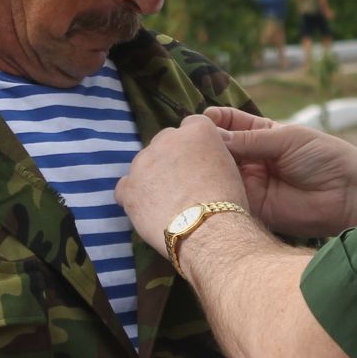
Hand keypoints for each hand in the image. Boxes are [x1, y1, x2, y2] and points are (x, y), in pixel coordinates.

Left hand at [115, 114, 250, 258]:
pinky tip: (149, 211)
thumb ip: (212, 157)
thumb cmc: (228, 204)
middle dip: (170, 159)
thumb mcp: (231, 168)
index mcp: (198, 130)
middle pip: (164, 142)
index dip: (194, 146)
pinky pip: (126, 187)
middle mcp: (168, 138)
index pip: (191, 126)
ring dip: (152, 177)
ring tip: (167, 203)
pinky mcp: (129, 186)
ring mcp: (144, 161)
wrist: (209, 231)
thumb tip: (202, 164)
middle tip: (182, 184)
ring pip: (144, 164)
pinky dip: (134, 196)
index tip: (198, 163)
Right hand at [205, 107, 356, 236]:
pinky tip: (202, 188)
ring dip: (205, 170)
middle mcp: (251, 159)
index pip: (227, 124)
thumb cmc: (326, 157)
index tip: (197, 122)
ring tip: (190, 166)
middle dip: (203, 147)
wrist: (348, 195)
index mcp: (260, 135)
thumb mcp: (286, 139)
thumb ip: (250, 140)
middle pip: (217, 150)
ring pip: (218, 174)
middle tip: (186, 146)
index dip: (211, 122)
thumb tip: (211, 136)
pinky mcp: (252, 208)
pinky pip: (227, 199)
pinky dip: (214, 194)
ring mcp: (250, 184)